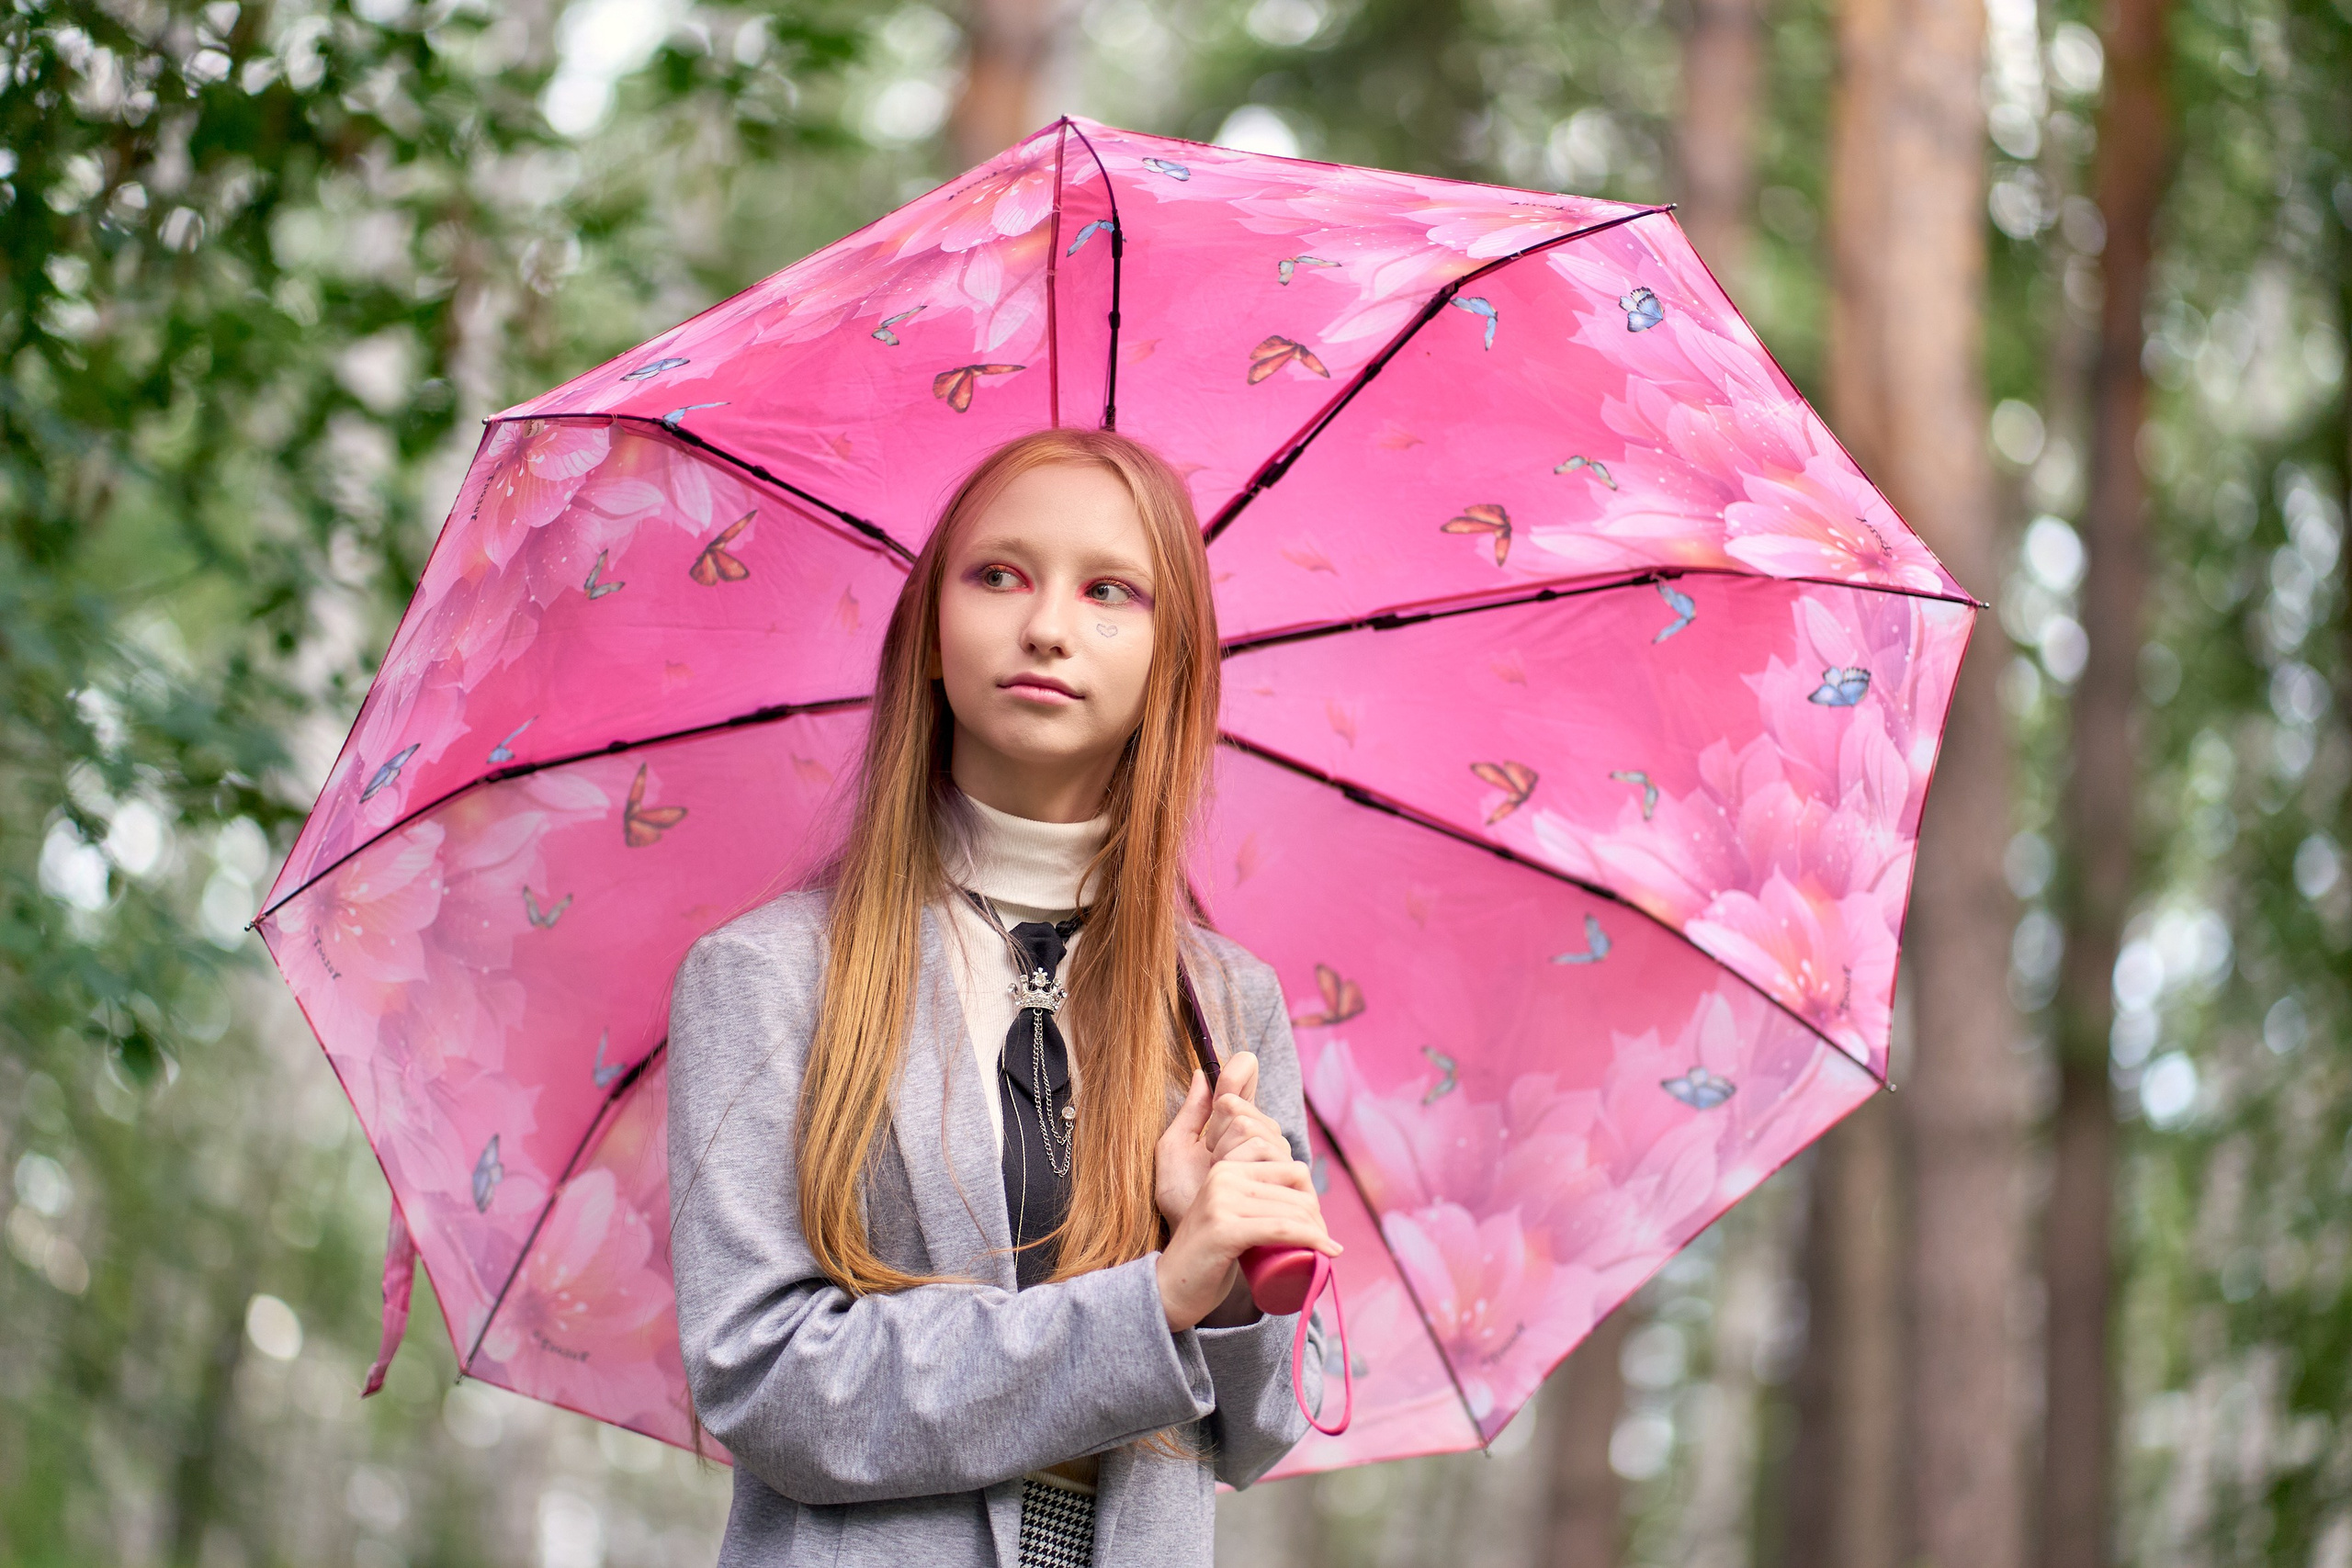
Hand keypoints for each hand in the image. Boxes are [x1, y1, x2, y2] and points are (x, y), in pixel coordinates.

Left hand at [1154, 1053, 1290, 1227]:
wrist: (1197, 1245)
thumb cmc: (1184, 1203)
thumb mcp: (1175, 1153)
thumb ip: (1191, 1112)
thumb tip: (1201, 1073)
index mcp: (1241, 1123)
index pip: (1245, 1070)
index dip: (1233, 1077)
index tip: (1213, 1107)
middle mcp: (1266, 1136)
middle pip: (1240, 1109)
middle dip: (1215, 1140)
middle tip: (1212, 1170)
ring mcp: (1283, 1159)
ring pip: (1253, 1131)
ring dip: (1226, 1160)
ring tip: (1223, 1183)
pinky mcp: (1296, 1184)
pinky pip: (1271, 1152)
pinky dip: (1244, 1169)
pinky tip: (1242, 1190)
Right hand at [1155, 1154, 1339, 1331]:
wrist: (1170, 1289)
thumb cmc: (1209, 1258)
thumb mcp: (1227, 1214)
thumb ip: (1247, 1197)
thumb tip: (1302, 1191)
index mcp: (1227, 1168)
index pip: (1292, 1169)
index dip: (1313, 1198)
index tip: (1316, 1226)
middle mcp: (1223, 1176)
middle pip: (1296, 1189)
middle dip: (1318, 1218)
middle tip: (1321, 1246)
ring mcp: (1221, 1201)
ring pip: (1293, 1211)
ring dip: (1319, 1234)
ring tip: (1324, 1254)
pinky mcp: (1224, 1229)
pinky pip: (1282, 1229)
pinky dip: (1312, 1240)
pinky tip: (1328, 1252)